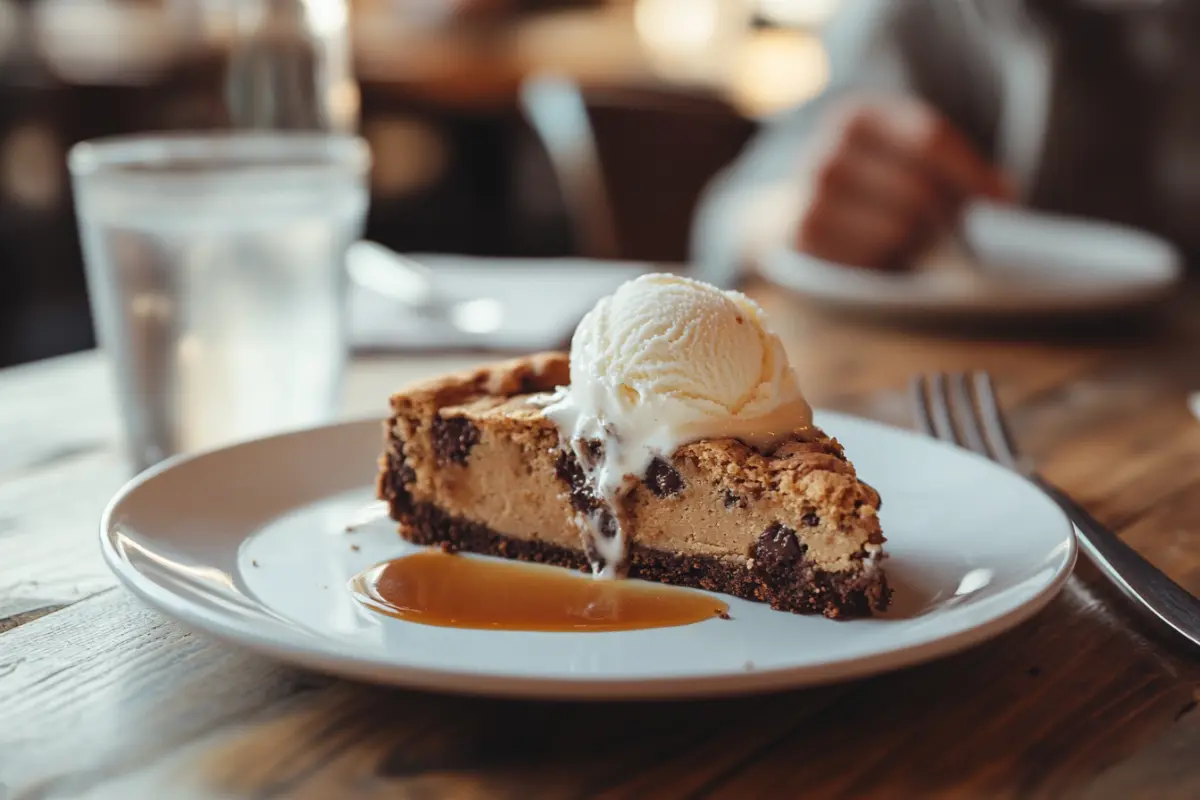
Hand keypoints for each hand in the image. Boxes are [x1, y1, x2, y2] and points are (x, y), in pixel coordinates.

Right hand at [795, 95, 1012, 269]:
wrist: (790, 218)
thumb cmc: (866, 192)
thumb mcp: (900, 161)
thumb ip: (947, 168)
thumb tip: (1004, 195)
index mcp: (858, 117)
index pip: (929, 141)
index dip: (972, 174)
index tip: (1004, 201)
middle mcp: (829, 150)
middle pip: (918, 190)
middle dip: (949, 217)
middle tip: (962, 235)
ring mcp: (810, 195)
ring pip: (898, 229)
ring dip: (919, 243)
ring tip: (919, 244)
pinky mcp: (803, 237)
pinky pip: (870, 257)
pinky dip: (888, 262)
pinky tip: (888, 258)